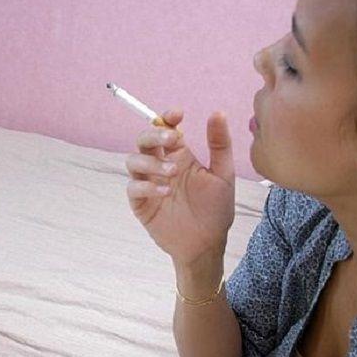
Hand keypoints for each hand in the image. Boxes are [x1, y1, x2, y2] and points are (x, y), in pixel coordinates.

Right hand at [125, 110, 234, 265]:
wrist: (207, 244)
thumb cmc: (215, 210)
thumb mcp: (223, 175)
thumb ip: (220, 145)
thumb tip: (217, 112)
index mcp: (179, 156)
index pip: (165, 129)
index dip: (166, 118)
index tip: (177, 115)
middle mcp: (160, 166)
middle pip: (143, 140)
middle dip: (154, 134)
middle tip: (172, 139)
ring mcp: (148, 184)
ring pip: (133, 161)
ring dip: (151, 161)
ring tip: (172, 172)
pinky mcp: (141, 204)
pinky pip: (133, 187)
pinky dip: (147, 185)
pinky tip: (165, 191)